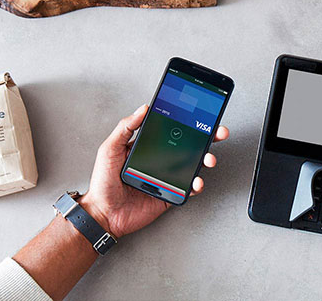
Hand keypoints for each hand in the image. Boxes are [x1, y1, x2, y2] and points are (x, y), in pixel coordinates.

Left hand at [79, 105, 228, 237]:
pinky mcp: (170, 194)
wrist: (103, 214)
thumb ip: (125, 128)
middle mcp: (160, 159)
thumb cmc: (103, 182)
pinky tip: (197, 181)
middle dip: (207, 137)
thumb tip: (142, 109)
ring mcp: (167, 177)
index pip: (172, 129)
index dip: (187, 122)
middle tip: (218, 132)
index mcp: (148, 146)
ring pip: (193, 165)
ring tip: (208, 159)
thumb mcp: (110, 149)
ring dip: (205, 159)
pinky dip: (197, 184)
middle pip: (189, 145)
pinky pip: (188, 187)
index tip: (200, 114)